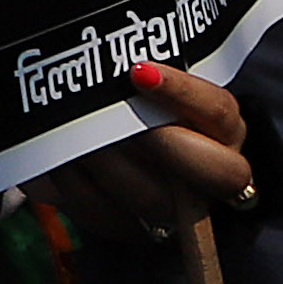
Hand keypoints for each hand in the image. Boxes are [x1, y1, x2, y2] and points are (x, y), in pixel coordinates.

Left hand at [35, 62, 257, 242]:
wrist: (99, 138)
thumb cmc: (129, 99)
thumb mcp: (144, 81)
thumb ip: (142, 72)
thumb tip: (115, 55)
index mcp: (222, 129)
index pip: (219, 111)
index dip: (183, 93)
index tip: (138, 72)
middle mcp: (210, 174)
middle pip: (218, 174)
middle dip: (167, 145)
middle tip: (123, 122)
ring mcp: (173, 208)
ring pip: (153, 199)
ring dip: (110, 163)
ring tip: (79, 133)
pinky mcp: (131, 228)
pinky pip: (104, 214)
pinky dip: (76, 184)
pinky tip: (60, 157)